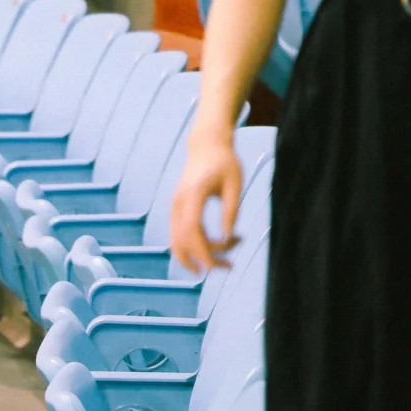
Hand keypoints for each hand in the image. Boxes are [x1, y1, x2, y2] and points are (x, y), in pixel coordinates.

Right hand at [168, 129, 242, 275]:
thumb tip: (228, 238)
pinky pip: (180, 235)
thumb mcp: (235, 184)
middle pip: (181, 241)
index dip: (201, 252)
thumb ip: (231, 210)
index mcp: (193, 194)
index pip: (191, 230)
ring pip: (177, 242)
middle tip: (228, 267)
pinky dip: (195, 246)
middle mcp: (179, 202)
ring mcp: (175, 206)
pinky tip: (217, 246)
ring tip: (225, 261)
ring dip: (198, 256)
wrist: (207, 144)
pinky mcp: (178, 209)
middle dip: (203, 259)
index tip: (216, 266)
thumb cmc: (225, 161)